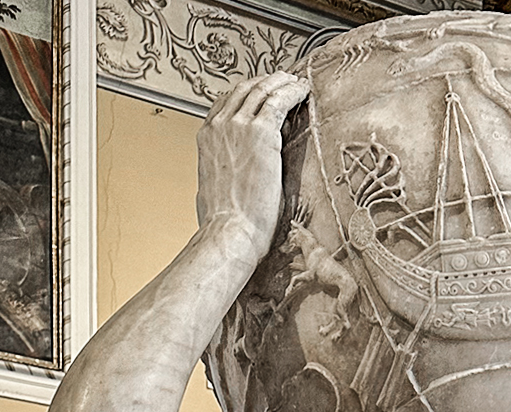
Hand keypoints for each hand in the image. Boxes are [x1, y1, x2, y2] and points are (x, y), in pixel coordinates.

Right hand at [194, 72, 309, 257]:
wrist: (229, 231)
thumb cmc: (225, 221)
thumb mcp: (214, 187)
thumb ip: (223, 170)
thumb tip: (232, 176)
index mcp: (207, 138)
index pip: (227, 101)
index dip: (248, 93)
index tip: (264, 92)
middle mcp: (219, 126)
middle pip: (245, 89)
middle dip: (267, 82)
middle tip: (285, 81)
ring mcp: (238, 126)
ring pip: (263, 90)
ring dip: (282, 83)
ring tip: (298, 83)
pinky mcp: (262, 133)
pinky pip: (279, 101)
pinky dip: (292, 92)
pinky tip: (303, 91)